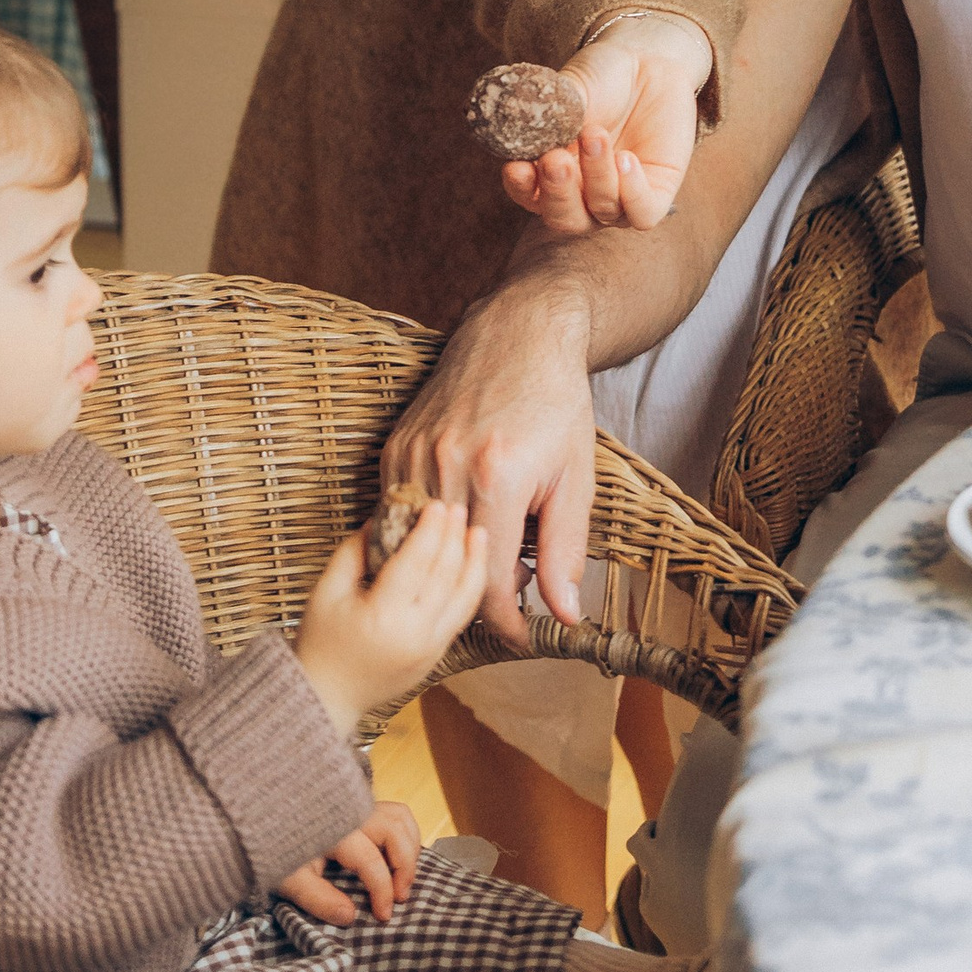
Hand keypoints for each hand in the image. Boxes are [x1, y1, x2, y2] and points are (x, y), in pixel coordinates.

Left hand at [277, 796, 423, 927]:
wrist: (264, 821)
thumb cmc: (276, 852)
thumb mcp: (290, 881)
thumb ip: (318, 899)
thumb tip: (350, 916)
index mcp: (334, 832)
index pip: (371, 860)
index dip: (383, 891)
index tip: (384, 915)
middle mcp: (352, 813)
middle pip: (395, 831)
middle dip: (405, 866)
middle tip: (400, 896)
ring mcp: (359, 806)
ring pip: (401, 817)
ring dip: (409, 848)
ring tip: (403, 877)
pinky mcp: (362, 806)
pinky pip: (396, 813)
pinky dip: (405, 835)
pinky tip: (398, 859)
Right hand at [293, 494, 490, 733]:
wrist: (329, 697)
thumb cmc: (320, 641)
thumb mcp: (326, 591)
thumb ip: (353, 551)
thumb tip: (382, 515)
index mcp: (383, 617)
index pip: (415, 563)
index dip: (430, 530)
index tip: (437, 504)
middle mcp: (415, 634)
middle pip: (446, 576)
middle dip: (454, 538)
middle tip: (458, 508)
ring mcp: (431, 648)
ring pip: (465, 598)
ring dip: (474, 561)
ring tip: (477, 531)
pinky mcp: (439, 655)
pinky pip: (463, 615)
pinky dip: (471, 586)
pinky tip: (471, 564)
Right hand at [380, 280, 596, 650]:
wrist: (518, 333)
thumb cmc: (556, 404)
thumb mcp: (575, 479)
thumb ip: (566, 551)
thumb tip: (563, 613)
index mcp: (498, 478)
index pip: (490, 584)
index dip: (509, 624)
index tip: (525, 638)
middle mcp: (447, 467)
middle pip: (449, 571)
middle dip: (480, 601)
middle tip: (512, 602)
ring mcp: (414, 455)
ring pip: (416, 546)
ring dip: (448, 568)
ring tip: (487, 565)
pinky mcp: (396, 446)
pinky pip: (398, 513)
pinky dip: (424, 536)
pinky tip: (457, 532)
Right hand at [503, 13, 714, 231]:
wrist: (650, 62)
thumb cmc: (602, 78)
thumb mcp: (571, 89)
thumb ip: (549, 111)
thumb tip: (520, 123)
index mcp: (551, 173)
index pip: (529, 194)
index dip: (521, 187)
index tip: (516, 166)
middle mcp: (584, 194)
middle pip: (564, 219)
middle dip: (557, 193)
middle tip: (555, 161)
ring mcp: (620, 197)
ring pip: (602, 211)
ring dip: (596, 175)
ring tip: (595, 133)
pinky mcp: (656, 193)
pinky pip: (642, 215)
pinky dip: (632, 193)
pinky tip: (625, 158)